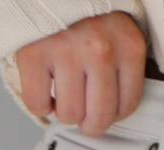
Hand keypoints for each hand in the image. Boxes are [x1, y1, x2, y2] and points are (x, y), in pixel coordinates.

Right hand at [16, 14, 147, 135]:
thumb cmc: (86, 13)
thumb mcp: (120, 31)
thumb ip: (125, 66)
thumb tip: (117, 112)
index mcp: (128, 46)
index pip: (126, 106)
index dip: (112, 113)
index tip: (101, 103)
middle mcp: (100, 49)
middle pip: (98, 117)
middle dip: (90, 122)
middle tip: (83, 111)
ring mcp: (66, 50)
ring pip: (69, 114)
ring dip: (64, 111)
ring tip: (63, 93)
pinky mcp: (34, 52)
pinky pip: (37, 103)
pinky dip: (40, 104)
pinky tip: (45, 89)